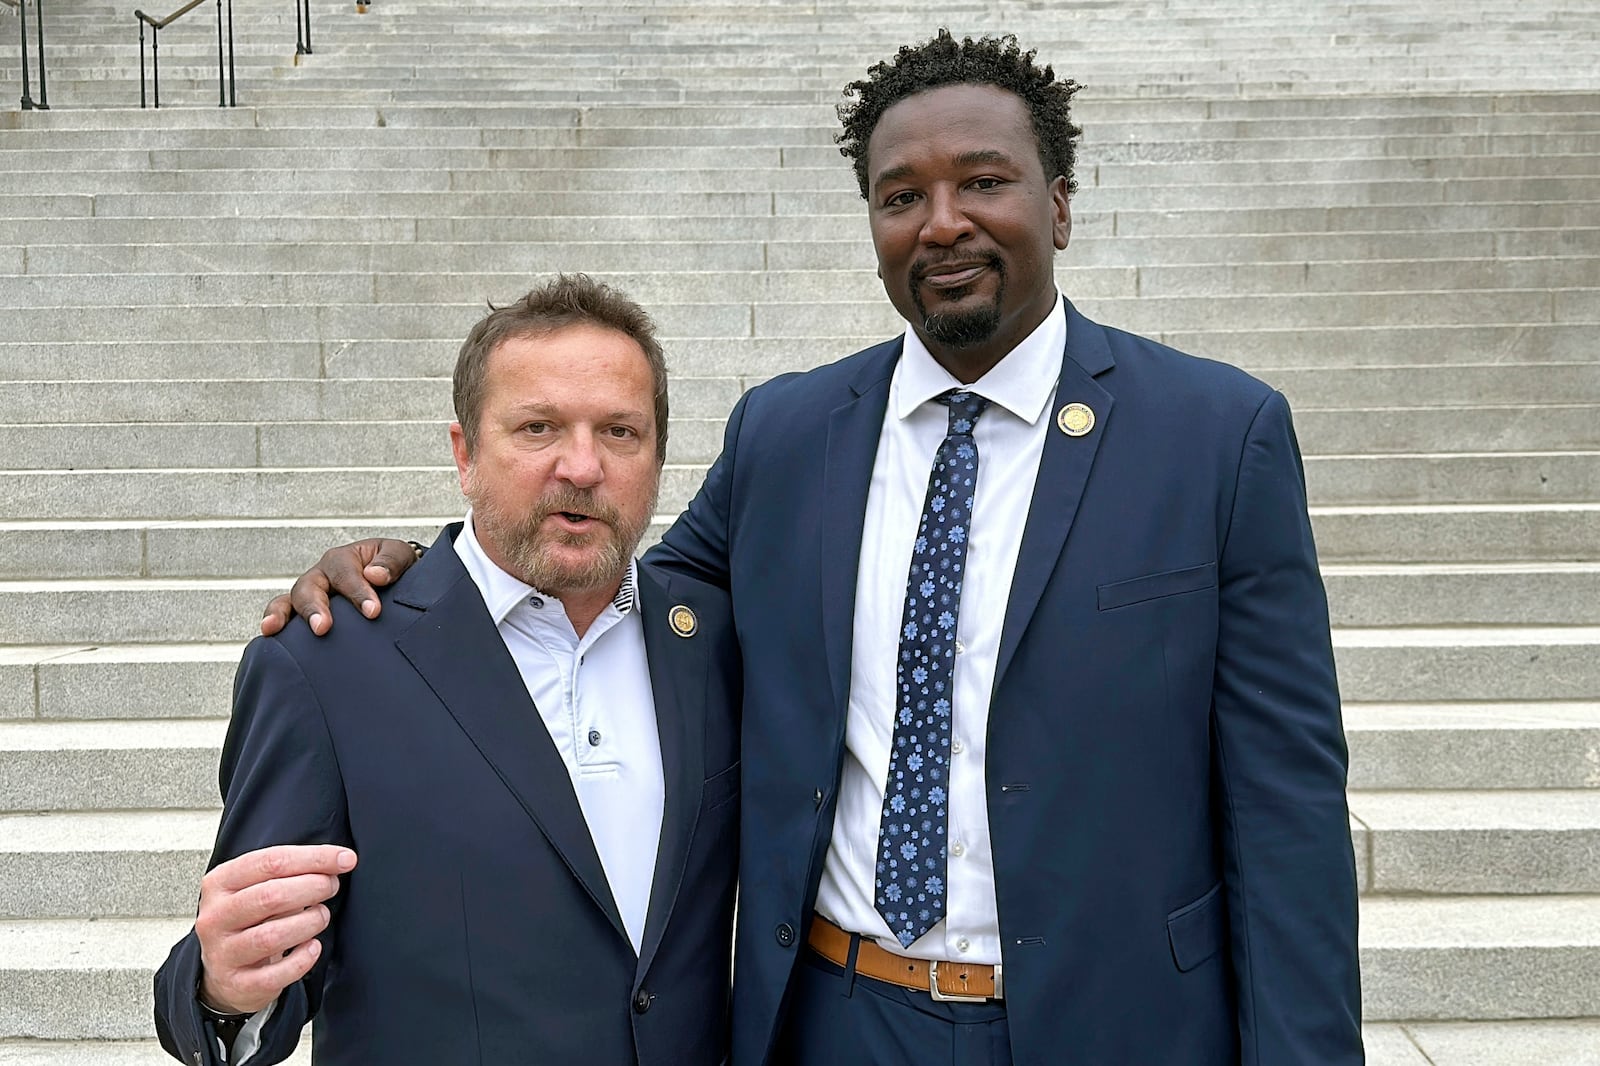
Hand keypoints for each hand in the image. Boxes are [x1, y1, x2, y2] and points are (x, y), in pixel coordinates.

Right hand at [195, 845, 357, 1014]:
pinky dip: (302, 960)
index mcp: (220, 883)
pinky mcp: (237, 984)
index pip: (270, 862)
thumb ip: (293, 871)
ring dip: (309, 922)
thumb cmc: (251, 920)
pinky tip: (313, 947)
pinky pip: (275, 974)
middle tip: (331, 887)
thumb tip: (339, 860)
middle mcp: (216, 917)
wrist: (224, 972)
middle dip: (313, 887)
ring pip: (272, 936)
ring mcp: (223, 953)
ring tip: (321, 916)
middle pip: (270, 896)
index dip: (314, 858)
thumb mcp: (259, 887)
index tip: (344, 858)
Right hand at [259, 539, 418, 636]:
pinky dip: (274, 625)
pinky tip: (268, 639)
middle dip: (314, 607)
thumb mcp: (400, 555)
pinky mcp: (305, 615)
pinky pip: (284, 617)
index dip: (358, 593)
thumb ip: (391, 562)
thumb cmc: (394, 568)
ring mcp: (310, 595)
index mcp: (343, 559)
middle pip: (309, 587)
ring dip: (281, 614)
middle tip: (322, 627)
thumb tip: (375, 575)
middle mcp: (321, 576)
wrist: (394, 582)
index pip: (346, 574)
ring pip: (289, 601)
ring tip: (275, 629)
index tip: (373, 611)